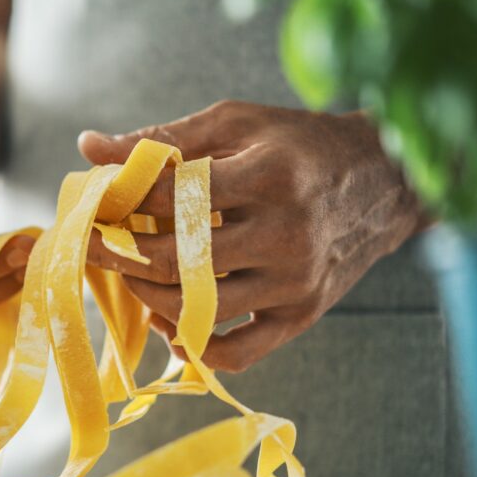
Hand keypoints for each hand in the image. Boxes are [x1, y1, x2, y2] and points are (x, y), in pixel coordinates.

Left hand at [80, 100, 429, 372]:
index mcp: (269, 176)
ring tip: (132, 274)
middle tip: (92, 246)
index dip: (119, 202)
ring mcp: (295, 282)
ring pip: (197, 311)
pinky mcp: (301, 315)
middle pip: (176, 262)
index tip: (91, 205)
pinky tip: (172, 322)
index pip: (171, 198)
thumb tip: (89, 147)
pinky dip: (194, 347)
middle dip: (118, 256)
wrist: (387, 182)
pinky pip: (236, 353)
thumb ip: (162, 138)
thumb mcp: (236, 124)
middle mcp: (286, 234)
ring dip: (147, 297)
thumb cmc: (300, 146)